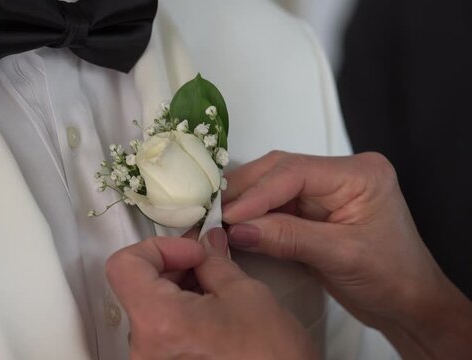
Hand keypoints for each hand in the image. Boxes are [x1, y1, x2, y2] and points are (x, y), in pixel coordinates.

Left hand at [106, 228, 316, 359]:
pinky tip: (211, 311)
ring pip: (149, 308)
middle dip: (173, 266)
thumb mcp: (245, 293)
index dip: (158, 248)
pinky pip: (159, 330)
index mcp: (157, 322)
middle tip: (207, 260)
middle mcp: (144, 348)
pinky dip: (179, 311)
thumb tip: (205, 241)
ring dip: (178, 288)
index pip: (124, 265)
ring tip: (215, 288)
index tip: (191, 252)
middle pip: (136, 286)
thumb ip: (214, 261)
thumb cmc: (271, 356)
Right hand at [222, 151, 471, 358]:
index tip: (228, 216)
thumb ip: (288, 237)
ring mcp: (325, 190)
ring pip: (273, 183)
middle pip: (280, 170)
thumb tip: (238, 229)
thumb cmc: (392, 278)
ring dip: (245, 200)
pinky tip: (234, 223)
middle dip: (246, 191)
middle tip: (213, 213)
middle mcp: (340, 174)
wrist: (408, 303)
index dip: (258, 193)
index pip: (296, 172)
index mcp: (359, 174)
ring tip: (217, 217)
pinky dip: (253, 213)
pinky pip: (275, 203)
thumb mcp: (341, 256)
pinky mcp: (313, 208)